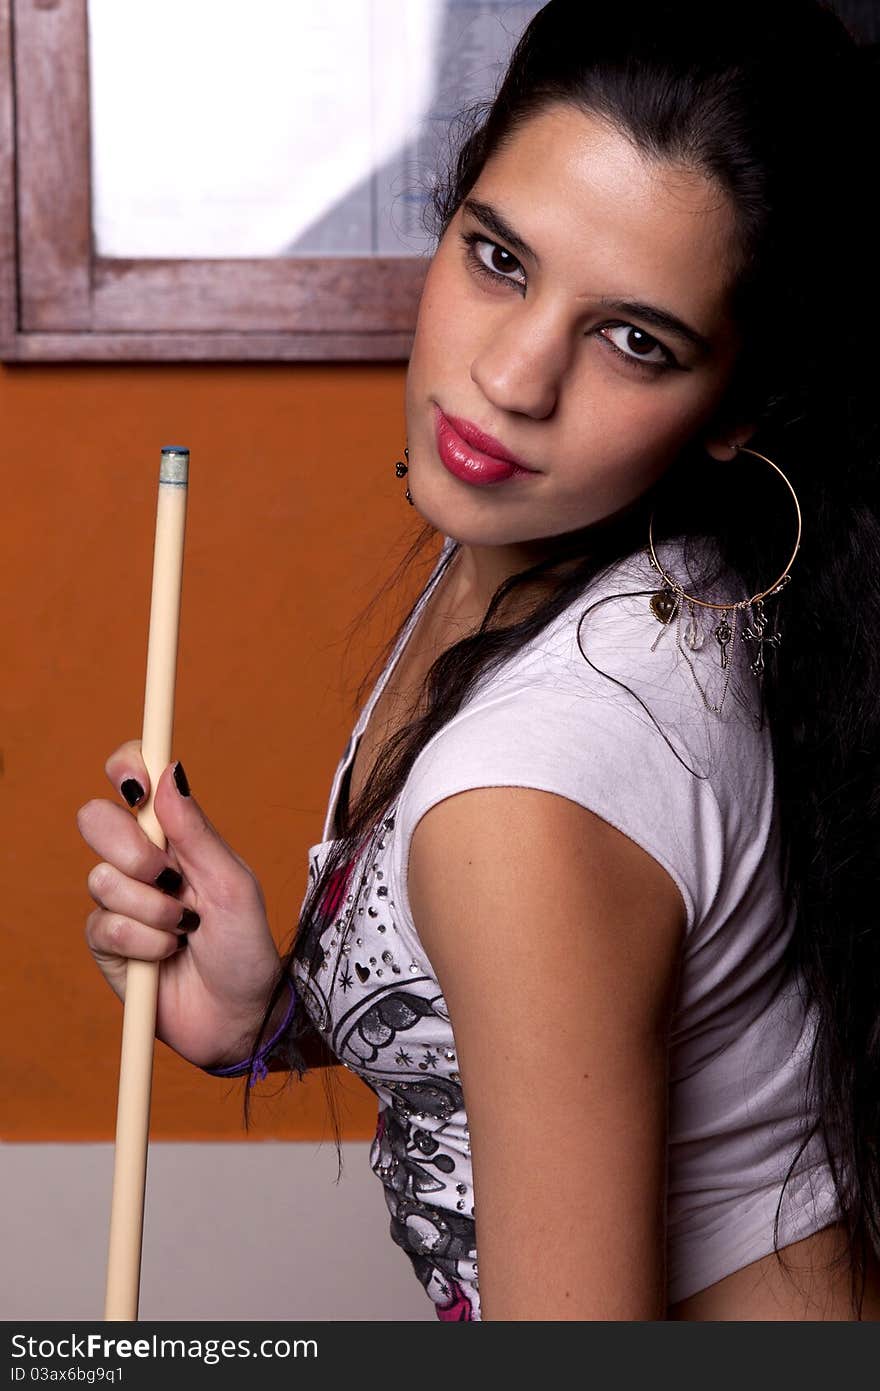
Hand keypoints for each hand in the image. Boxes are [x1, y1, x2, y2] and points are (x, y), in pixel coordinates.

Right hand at [76, 740, 286, 1069]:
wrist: (241, 1014)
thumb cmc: (245, 946)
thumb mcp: (233, 884)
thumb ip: (197, 831)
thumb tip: (170, 770)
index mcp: (175, 835)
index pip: (135, 781)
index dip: (126, 766)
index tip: (135, 778)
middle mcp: (140, 861)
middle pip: (96, 820)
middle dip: (131, 849)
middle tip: (169, 877)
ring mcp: (119, 901)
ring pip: (102, 879)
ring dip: (153, 909)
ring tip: (186, 930)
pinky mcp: (106, 944)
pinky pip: (104, 926)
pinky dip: (145, 942)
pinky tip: (168, 955)